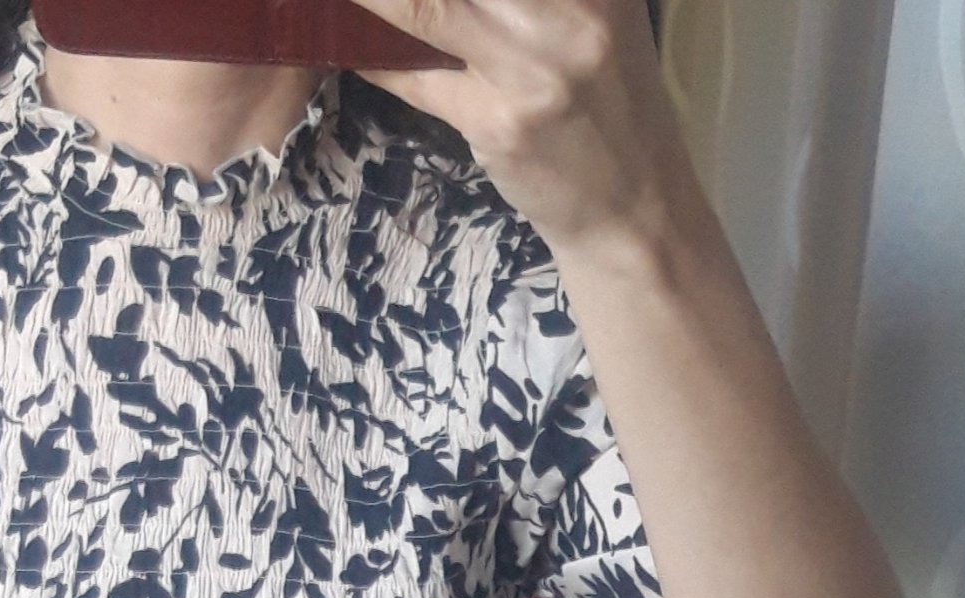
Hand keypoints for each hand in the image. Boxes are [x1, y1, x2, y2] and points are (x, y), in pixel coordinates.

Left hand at [347, 0, 695, 250]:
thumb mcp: (585, 16)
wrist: (634, 209)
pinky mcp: (500, 122)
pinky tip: (349, 46)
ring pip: (424, 6)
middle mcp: (569, 6)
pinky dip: (376, 59)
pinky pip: (416, 77)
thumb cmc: (607, 104)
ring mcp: (534, 66)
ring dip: (372, 0)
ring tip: (331, 2)